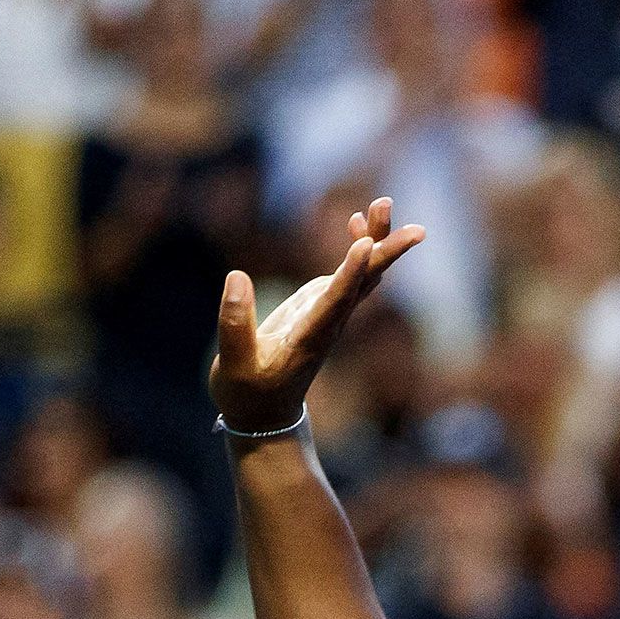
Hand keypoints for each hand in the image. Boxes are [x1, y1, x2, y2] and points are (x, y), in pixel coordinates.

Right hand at [209, 197, 424, 432]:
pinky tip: (357, 222)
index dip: (350, 273)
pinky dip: (360, 247)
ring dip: (377, 239)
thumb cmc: (246, 393)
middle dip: (379, 245)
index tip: (364, 243)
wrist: (265, 415)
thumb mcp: (233, 365)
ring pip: (365, 274)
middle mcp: (329, 323)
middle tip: (386, 205)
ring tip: (382, 203)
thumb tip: (236, 277)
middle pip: (364, 281)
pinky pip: (354, 274)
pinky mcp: (325, 307)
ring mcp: (331, 314)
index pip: (335, 302)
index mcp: (308, 337)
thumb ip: (234, 324)